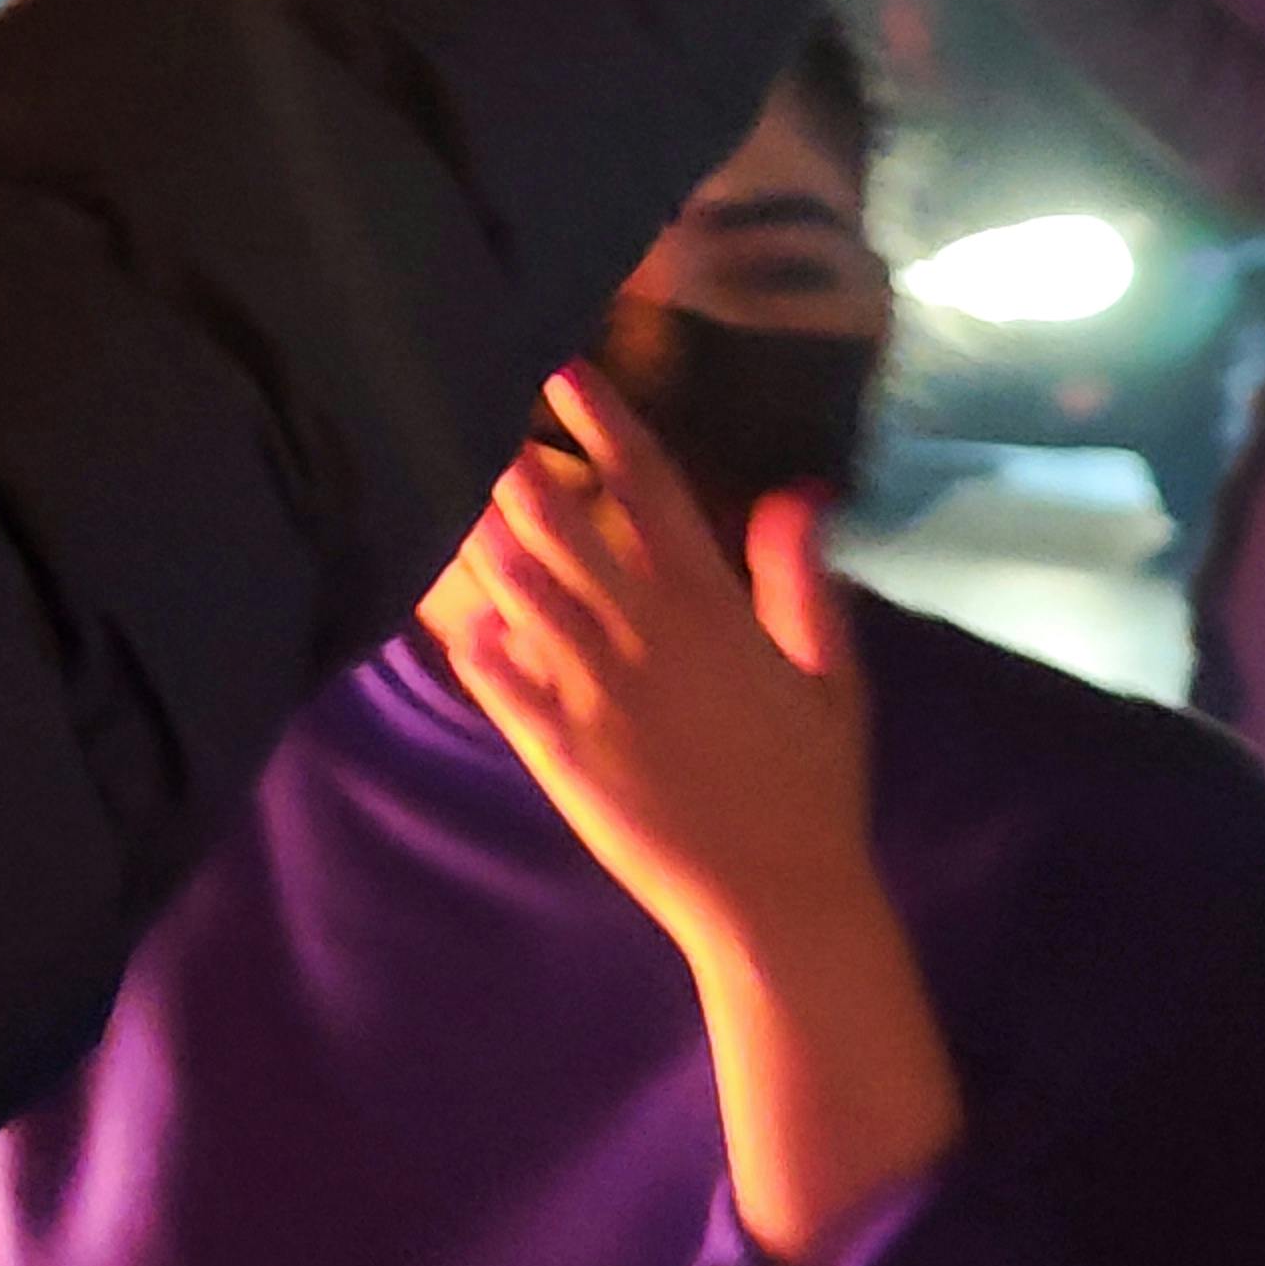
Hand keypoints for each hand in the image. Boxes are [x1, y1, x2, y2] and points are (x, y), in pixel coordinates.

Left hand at [424, 369, 963, 1261]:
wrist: (777, 897)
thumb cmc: (809, 783)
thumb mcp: (827, 673)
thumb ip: (800, 578)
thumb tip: (797, 489)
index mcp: (711, 607)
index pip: (648, 489)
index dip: (602, 422)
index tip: (561, 368)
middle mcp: (643, 634)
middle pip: (561, 523)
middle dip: (510, 460)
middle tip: (462, 402)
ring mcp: (593, 690)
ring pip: (515, 587)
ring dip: (475, 533)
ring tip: (437, 479)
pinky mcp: (558, 747)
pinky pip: (496, 677)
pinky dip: (468, 638)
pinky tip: (444, 610)